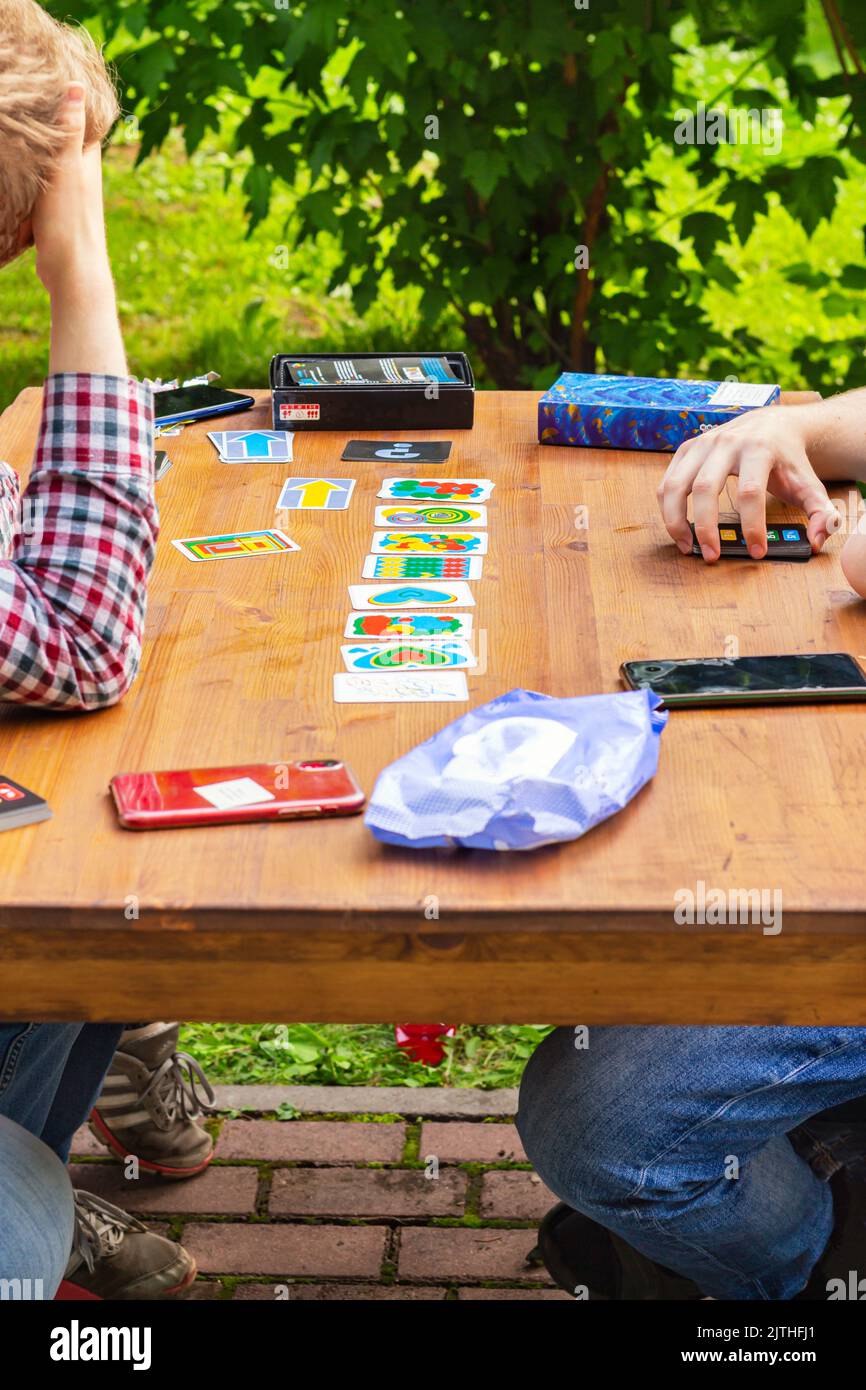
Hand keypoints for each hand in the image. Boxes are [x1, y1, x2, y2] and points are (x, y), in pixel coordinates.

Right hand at [31, 82, 111, 298]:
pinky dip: (29, 172)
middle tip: (23, 94)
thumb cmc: (70, 221)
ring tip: (15, 123)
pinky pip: (39, 182)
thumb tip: (77, 85)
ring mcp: (69, 191)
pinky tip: (14, 165)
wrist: (72, 274)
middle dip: (46, 117)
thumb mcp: (65, 170)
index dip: (65, 93)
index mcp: (87, 157)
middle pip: (62, 134)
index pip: (80, 114)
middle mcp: (82, 171)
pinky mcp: (55, 210)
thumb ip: (68, 130)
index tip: (44, 72)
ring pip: (49, 159)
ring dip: (35, 146)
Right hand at [657, 405, 839, 561]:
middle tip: (712, 556)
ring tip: (687, 547)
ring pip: (676, 485)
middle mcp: (725, 443)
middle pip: (705, 489)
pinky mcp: (686, 450)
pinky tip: (680, 529)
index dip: (751, 526)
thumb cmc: (788, 459)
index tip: (756, 551)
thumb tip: (817, 540)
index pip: (750, 491)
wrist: (772, 424)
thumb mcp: (810, 483)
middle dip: (705, 528)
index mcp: (759, 449)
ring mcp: (702, 445)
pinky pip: (667, 483)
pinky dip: (667, 509)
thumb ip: (821, 513)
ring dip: (676, 521)